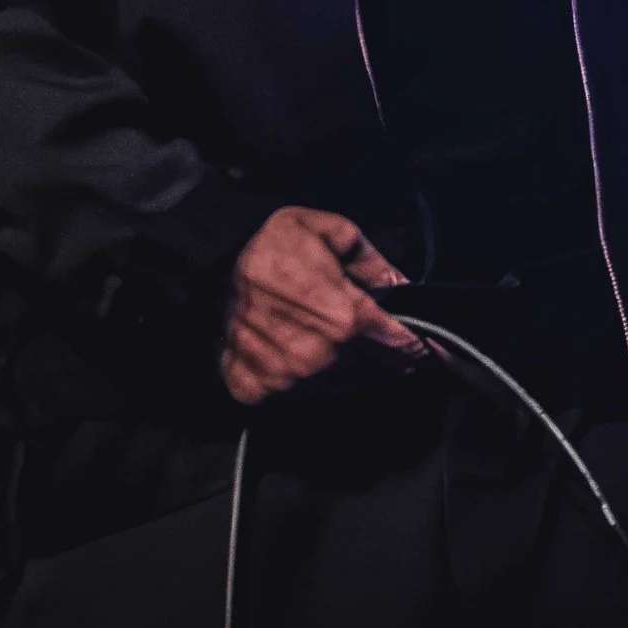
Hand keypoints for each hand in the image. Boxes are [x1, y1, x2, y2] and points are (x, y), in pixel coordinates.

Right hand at [220, 206, 425, 404]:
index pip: (402, 346)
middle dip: (387, 357)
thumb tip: (402, 285)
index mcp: (344, 317)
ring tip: (342, 346)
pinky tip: (304, 358)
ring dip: (351, 372)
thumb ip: (371, 259)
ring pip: (343, 389)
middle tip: (382, 341)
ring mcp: (288, 381)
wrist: (204, 266)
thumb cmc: (269, 245)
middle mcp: (320, 358)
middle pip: (378, 372)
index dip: (418, 344)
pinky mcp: (259, 391)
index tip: (424, 343)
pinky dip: (308, 383)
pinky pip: (300, 397)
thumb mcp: (327, 229)